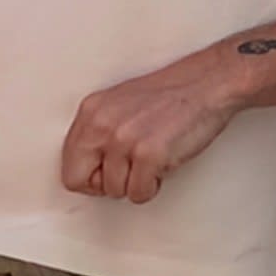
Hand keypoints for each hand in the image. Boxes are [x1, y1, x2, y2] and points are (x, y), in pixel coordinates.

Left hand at [59, 53, 239, 204]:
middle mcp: (102, 124)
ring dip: (136, 183)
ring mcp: (124, 139)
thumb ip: (99, 132)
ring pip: (114, 191)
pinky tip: (163, 162)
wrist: (207, 83)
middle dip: (106, 184)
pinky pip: (140, 193)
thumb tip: (89, 167)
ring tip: (152, 160)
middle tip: (129, 171)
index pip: (68, 165)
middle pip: (80, 181)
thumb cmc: (170, 94)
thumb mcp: (119, 105)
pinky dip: (154, 186)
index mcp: (91, 111)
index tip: (107, 172)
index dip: (89, 176)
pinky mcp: (148, 154)